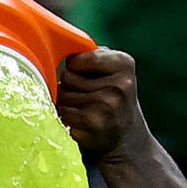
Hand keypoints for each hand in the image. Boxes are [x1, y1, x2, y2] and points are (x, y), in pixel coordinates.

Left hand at [56, 46, 150, 167]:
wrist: (127, 141)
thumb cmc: (114, 99)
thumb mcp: (116, 72)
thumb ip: (94, 56)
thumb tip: (59, 46)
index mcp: (125, 65)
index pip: (79, 58)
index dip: (74, 66)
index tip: (82, 74)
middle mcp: (118, 85)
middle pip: (68, 77)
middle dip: (69, 85)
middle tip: (83, 94)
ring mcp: (105, 106)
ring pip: (63, 95)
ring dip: (66, 101)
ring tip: (82, 107)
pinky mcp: (91, 125)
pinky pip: (63, 114)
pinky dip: (65, 117)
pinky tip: (79, 121)